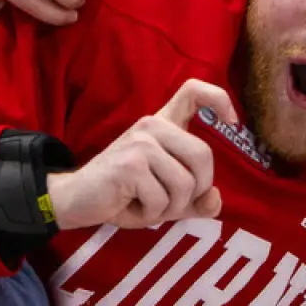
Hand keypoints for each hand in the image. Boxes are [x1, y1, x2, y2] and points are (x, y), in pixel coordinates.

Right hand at [46, 79, 233, 230]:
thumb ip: (195, 200)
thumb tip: (216, 199)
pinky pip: (162, 200)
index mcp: (162, 125)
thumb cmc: (123, 195)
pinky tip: (130, 206)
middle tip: (172, 202)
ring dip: (170, 208)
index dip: (219, 100)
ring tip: (146, 204)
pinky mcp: (130, 164)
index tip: (232, 121)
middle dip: (197, 189)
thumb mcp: (167, 198)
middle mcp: (152, 126)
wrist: (74, 200)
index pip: (193, 91)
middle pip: (203, 155)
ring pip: (185, 184)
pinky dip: (151, 214)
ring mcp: (141, 142)